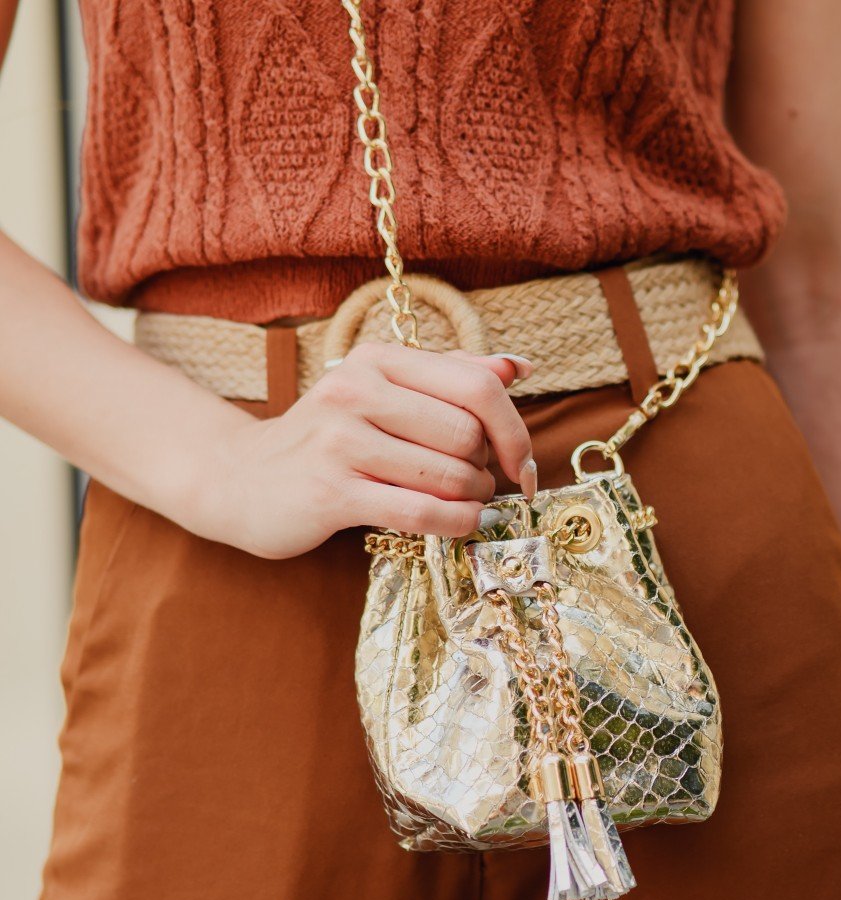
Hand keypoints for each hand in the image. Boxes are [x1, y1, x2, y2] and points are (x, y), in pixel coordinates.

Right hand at [187, 343, 534, 558]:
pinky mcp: (331, 493)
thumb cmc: (329, 439)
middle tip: (474, 482)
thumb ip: (450, 378)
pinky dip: (455, 523)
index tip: (521, 462)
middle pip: (468, 433)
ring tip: (459, 501)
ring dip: (471, 498)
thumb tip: (518, 367)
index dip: (515, 430)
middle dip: (486, 468)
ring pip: (448, 474)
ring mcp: (340, 442)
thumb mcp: (382, 394)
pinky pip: (420, 512)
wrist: (242, 479)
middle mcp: (356, 391)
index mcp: (377, 360)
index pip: (476, 386)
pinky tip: (458, 522)